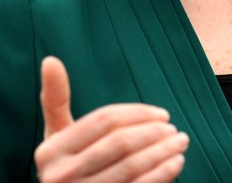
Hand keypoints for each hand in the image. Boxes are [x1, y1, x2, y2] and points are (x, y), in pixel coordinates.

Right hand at [34, 56, 188, 182]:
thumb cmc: (66, 164)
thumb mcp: (55, 135)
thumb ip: (55, 99)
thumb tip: (51, 59)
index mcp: (51, 151)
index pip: (104, 121)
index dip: (137, 114)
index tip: (161, 113)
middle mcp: (61, 176)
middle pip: (120, 143)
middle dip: (153, 132)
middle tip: (173, 129)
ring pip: (132, 167)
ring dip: (163, 152)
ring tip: (180, 142)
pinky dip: (163, 174)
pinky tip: (176, 163)